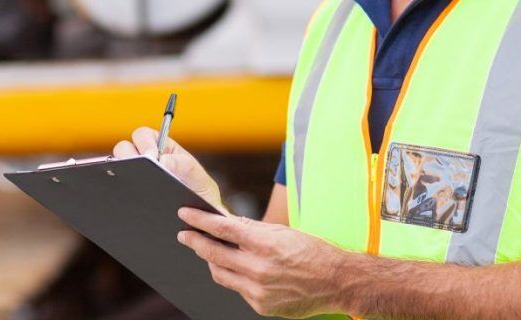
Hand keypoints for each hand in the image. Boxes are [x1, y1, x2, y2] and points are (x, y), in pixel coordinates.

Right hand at [113, 127, 223, 209]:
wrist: (196, 224)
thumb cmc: (199, 197)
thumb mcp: (199, 180)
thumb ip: (186, 166)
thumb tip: (163, 161)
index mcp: (161, 149)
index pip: (143, 135)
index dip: (143, 142)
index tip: (150, 156)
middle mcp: (143, 161)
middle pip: (123, 149)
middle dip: (129, 156)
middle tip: (140, 171)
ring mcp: (133, 178)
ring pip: (115, 169)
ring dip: (121, 174)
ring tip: (134, 188)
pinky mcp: (127, 196)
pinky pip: (115, 192)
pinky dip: (116, 193)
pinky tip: (128, 201)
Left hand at [177, 208, 347, 317]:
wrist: (336, 282)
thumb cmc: (312, 252)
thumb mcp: (282, 232)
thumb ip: (252, 230)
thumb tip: (225, 224)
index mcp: (264, 243)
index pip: (221, 229)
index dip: (199, 220)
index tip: (185, 214)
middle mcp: (258, 268)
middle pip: (213, 253)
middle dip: (195, 242)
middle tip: (184, 235)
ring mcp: (257, 290)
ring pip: (220, 274)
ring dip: (211, 261)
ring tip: (208, 251)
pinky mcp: (260, 305)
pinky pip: (238, 289)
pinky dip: (235, 278)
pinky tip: (240, 270)